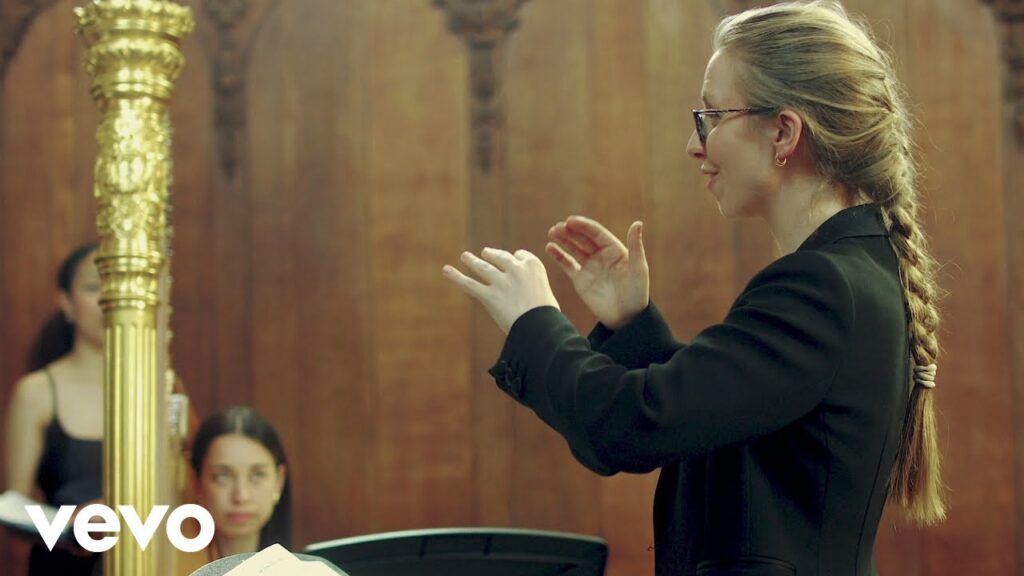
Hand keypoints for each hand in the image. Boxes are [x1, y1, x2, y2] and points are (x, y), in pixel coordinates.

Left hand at [443, 247, 559, 333]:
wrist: (540, 327)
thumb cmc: (548, 317)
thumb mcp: (546, 296)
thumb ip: (534, 288)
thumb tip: (528, 296)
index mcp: (533, 265)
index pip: (520, 255)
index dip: (515, 259)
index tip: (513, 261)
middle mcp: (516, 270)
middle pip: (500, 257)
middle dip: (492, 255)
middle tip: (485, 253)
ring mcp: (500, 282)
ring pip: (483, 268)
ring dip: (472, 261)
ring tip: (465, 256)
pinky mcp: (488, 296)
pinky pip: (469, 284)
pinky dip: (456, 277)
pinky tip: (446, 270)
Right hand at [546, 216, 648, 329]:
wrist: (626, 319)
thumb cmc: (637, 294)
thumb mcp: (639, 269)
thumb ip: (636, 246)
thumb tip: (637, 223)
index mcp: (614, 250)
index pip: (596, 233)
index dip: (583, 226)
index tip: (570, 221)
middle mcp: (601, 255)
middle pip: (582, 239)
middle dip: (570, 231)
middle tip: (558, 227)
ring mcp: (589, 267)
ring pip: (573, 248)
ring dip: (562, 239)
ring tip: (552, 232)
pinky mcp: (580, 280)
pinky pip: (567, 264)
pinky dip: (558, 256)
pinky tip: (549, 247)